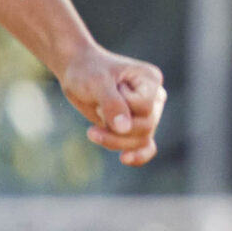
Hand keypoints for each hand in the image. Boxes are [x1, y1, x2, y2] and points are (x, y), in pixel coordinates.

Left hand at [55, 44, 165, 166]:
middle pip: (147, 125)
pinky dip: (138, 155)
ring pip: (142, 138)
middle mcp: (154, 97)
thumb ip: (112, 104)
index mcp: (151, 79)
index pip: (145, 105)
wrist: (76, 72)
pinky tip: (125, 159)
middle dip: (117, 131)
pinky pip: (145, 146)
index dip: (122, 106)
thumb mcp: (97, 83)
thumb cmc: (87, 71)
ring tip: (92, 132)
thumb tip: (124, 128)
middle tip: (92, 125)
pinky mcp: (135, 126)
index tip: (104, 91)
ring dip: (115, 141)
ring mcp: (147, 113)